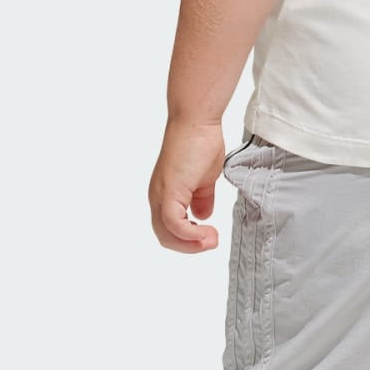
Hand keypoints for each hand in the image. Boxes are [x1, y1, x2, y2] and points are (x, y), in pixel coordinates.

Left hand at [149, 118, 227, 252]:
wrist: (197, 122)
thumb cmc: (201, 143)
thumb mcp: (205, 179)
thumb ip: (203, 198)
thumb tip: (203, 215)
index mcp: (164, 195)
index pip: (169, 230)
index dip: (188, 240)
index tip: (210, 237)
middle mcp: (157, 197)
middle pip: (165, 237)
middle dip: (190, 247)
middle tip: (212, 243)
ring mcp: (160, 195)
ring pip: (166, 234)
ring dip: (191, 244)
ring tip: (212, 240)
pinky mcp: (169, 191)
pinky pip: (174, 223)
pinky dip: (190, 234)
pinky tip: (207, 231)